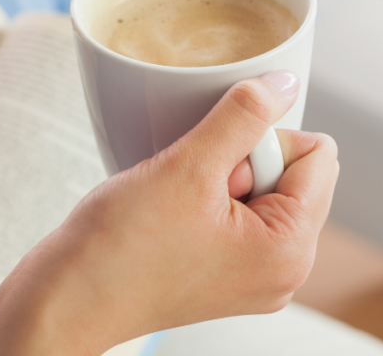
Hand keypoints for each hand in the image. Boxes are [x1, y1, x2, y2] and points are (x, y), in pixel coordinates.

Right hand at [0, 71, 338, 355]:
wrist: (65, 298)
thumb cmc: (118, 250)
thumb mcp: (187, 167)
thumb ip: (244, 116)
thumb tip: (285, 83)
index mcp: (291, 249)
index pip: (317, 154)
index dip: (260, 141)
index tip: (211, 168)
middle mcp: (283, 269)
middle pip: (291, 172)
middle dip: (241, 162)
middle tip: (189, 187)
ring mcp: (252, 275)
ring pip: (259, 188)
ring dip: (217, 178)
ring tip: (175, 202)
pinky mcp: (223, 272)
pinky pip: (234, 212)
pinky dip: (203, 199)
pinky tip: (168, 212)